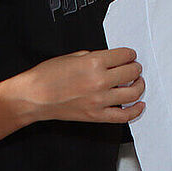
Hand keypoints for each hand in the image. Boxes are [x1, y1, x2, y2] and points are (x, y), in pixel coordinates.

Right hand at [20, 48, 144, 124]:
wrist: (31, 98)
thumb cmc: (46, 76)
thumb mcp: (72, 57)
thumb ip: (94, 57)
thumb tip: (111, 60)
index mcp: (93, 63)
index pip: (125, 55)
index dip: (129, 54)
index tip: (129, 56)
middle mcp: (100, 81)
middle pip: (132, 72)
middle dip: (135, 67)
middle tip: (133, 67)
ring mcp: (99, 100)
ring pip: (133, 92)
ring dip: (139, 85)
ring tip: (137, 82)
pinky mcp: (96, 115)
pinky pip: (124, 116)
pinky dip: (136, 110)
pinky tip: (139, 104)